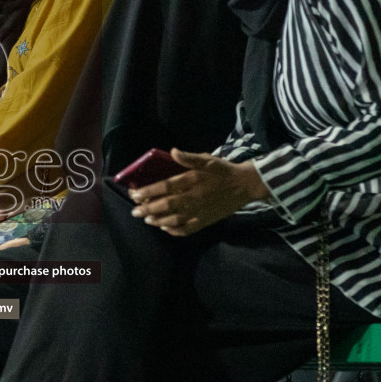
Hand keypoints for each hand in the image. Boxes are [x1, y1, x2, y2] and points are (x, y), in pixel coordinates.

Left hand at [128, 149, 270, 236]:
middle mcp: (194, 197)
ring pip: (175, 219)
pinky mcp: (206, 221)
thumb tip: (173, 151)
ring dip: (158, 220)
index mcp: (193, 180)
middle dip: (148, 208)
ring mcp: (200, 211)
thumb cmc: (223, 171)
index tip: (135, 194)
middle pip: (166, 205)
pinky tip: (165, 228)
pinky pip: (188, 229)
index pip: (165, 187)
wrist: (246, 185)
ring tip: (147, 219)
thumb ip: (190, 157)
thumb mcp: (208, 159)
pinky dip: (175, 230)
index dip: (148, 191)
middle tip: (134, 211)